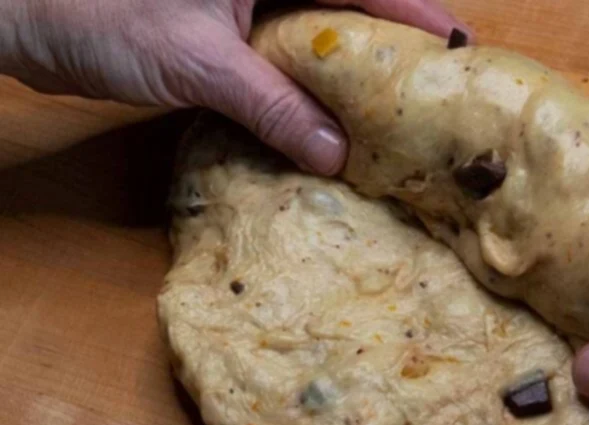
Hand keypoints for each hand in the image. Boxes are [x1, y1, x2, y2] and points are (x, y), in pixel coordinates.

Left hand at [0, 0, 467, 173]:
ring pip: (317, 30)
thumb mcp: (197, 60)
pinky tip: (334, 117)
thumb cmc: (98, 15)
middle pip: (345, 1)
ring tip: (398, 105)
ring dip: (353, 67)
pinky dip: (310, 86)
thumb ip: (271, 103)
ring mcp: (243, 2)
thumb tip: (335, 152)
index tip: (453, 42)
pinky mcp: (225, 32)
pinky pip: (284, 58)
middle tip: (437, 80)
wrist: (27, 21)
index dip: (409, 6)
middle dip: (392, 36)